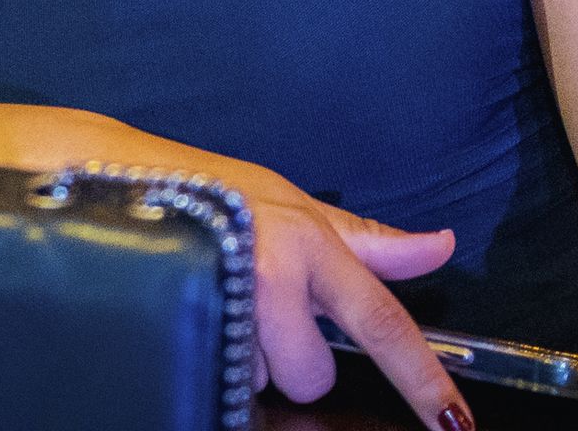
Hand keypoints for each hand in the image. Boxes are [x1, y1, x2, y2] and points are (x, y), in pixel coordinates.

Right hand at [204, 154, 473, 430]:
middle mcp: (272, 275)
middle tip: (266, 313)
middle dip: (291, 360)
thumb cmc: (218, 188)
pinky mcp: (182, 324)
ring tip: (223, 299)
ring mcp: (225, 302)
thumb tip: (441, 247)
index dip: (423, 378)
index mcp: (311, 245)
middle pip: (309, 376)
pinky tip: (202, 315)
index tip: (456, 422)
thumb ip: (368, 243)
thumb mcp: (297, 206)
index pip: (381, 322)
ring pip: (260, 379)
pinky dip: (217, 356)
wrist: (121, 173)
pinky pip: (222, 375)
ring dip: (246, 354)